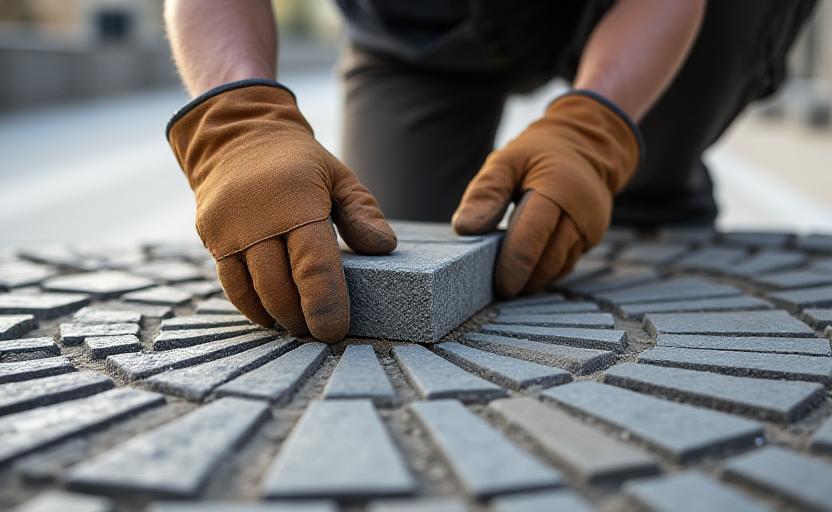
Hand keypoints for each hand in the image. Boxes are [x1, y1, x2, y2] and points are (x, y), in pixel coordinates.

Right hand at [167, 80, 395, 341]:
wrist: (234, 134)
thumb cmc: (298, 162)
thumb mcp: (338, 176)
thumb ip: (362, 212)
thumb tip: (384, 248)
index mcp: (296, 201)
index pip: (313, 264)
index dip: (325, 303)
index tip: (335, 330)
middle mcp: (257, 217)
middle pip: (279, 287)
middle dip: (301, 318)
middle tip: (322, 332)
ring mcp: (228, 228)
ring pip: (252, 291)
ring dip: (277, 317)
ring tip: (299, 327)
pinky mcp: (209, 237)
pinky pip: (231, 284)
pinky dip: (253, 306)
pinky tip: (272, 315)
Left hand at [453, 92, 639, 296]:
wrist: (586, 148)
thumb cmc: (536, 155)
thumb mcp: (506, 161)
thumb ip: (485, 193)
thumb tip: (465, 228)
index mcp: (557, 188)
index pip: (533, 236)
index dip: (514, 265)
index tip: (498, 284)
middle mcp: (581, 212)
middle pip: (548, 259)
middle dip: (522, 279)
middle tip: (496, 289)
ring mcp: (591, 228)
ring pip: (558, 267)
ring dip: (533, 279)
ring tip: (508, 283)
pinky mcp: (591, 240)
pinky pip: (565, 265)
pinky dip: (544, 273)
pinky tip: (525, 273)